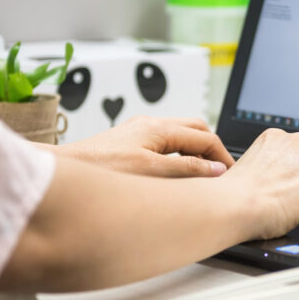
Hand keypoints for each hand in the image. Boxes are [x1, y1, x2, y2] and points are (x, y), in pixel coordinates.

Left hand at [50, 116, 234, 177]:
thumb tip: (216, 169)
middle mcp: (151, 124)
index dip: (223, 156)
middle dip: (213, 149)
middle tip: (222, 172)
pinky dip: (180, 155)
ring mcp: (141, 131)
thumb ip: (187, 168)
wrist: (66, 168)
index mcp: (159, 128)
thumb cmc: (102, 169)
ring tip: (203, 175)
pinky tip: (176, 172)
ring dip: (196, 151)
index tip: (232, 174)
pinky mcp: (131, 141)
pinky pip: (166, 143)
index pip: (205, 137)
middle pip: (196, 130)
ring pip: (181, 135)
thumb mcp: (151, 171)